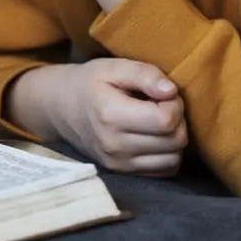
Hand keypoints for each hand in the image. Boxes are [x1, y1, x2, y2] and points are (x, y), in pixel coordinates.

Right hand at [53, 59, 187, 175]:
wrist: (62, 109)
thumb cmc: (90, 83)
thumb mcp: (113, 67)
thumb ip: (144, 74)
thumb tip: (171, 91)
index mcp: (111, 115)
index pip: (166, 120)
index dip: (175, 104)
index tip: (164, 93)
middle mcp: (115, 145)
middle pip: (174, 140)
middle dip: (178, 120)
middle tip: (163, 105)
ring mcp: (119, 163)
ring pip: (173, 159)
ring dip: (175, 138)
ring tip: (159, 120)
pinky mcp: (123, 173)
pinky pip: (164, 170)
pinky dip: (168, 154)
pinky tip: (155, 136)